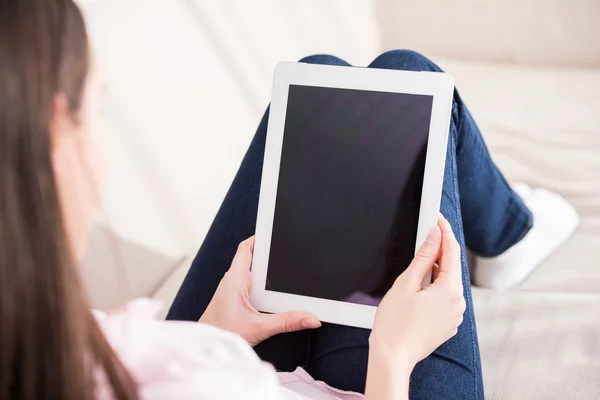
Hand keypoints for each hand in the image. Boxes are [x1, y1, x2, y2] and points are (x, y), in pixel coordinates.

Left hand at [199, 237, 321, 345]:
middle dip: (268, 255)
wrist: (204, 349)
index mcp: (236, 279)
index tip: (275, 232)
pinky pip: (248, 285)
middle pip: (251, 258)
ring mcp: (231, 290)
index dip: (259, 238)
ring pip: (250, 273)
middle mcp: (232, 281)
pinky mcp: (232, 301)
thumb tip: (311, 318)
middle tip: (287, 252)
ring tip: (283, 271)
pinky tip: (271, 294)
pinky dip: (260, 284)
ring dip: (264, 271)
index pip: (246, 248)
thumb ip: (287, 322)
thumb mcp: (260, 328)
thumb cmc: (222, 334)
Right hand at [370, 214, 465, 368]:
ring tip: (414, 271)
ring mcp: (454, 316)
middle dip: (438, 252)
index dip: (444, 231)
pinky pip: (444, 299)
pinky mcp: (447, 325)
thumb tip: (434, 235)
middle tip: (422, 239)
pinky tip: (417, 291)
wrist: (392, 357)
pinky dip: (434, 289)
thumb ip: (423, 257)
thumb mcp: (406, 283)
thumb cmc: (394, 324)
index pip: (452, 251)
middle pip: (451, 268)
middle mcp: (458, 304)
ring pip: (447, 284)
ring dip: (435, 272)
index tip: (437, 219)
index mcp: (450, 290)